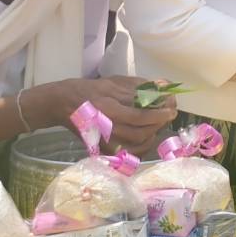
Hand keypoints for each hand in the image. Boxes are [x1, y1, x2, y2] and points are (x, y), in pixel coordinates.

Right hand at [37, 77, 176, 151]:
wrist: (64, 104)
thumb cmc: (93, 90)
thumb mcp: (115, 82)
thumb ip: (141, 86)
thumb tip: (164, 86)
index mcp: (108, 109)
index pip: (139, 116)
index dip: (158, 114)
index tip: (171, 108)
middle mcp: (106, 128)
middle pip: (140, 133)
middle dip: (159, 124)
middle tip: (168, 114)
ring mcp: (104, 142)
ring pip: (136, 145)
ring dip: (153, 134)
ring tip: (159, 122)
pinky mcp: (103, 149)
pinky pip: (128, 153)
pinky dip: (142, 147)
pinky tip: (148, 135)